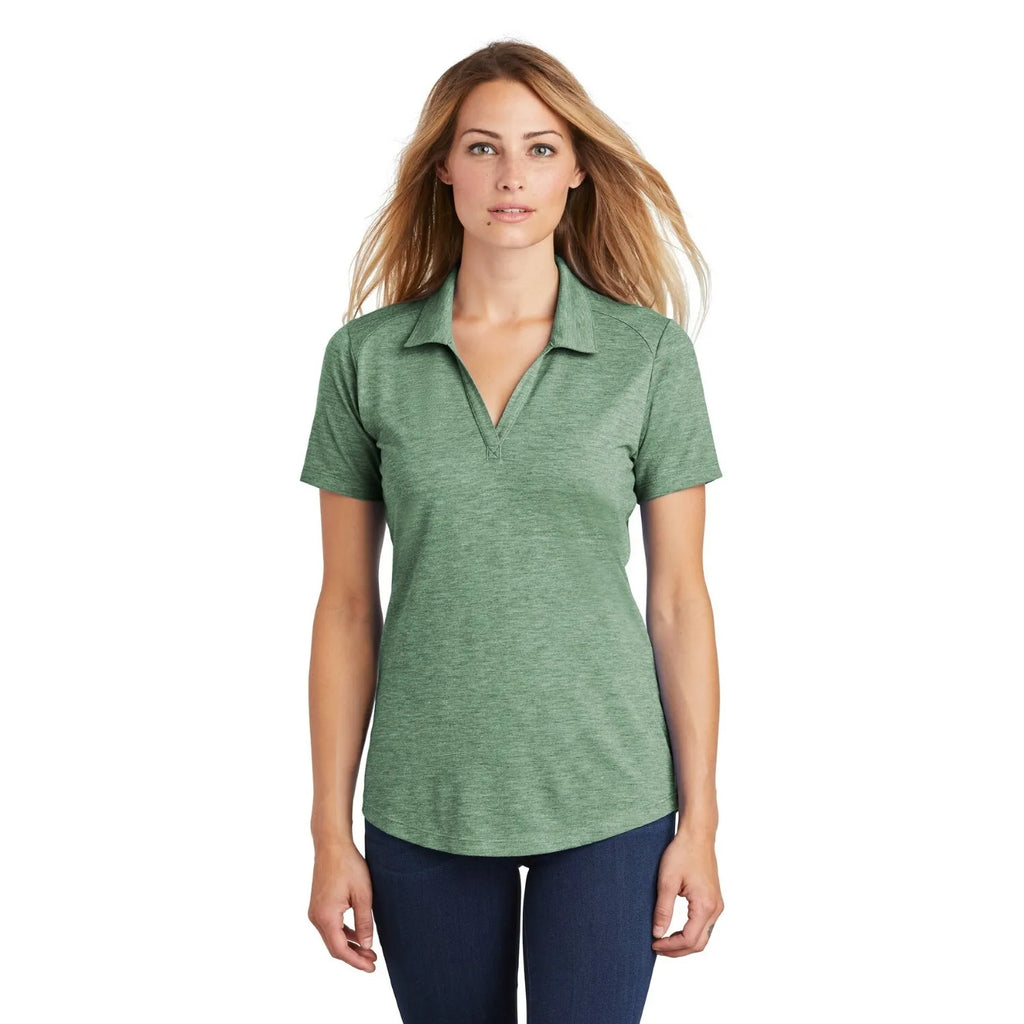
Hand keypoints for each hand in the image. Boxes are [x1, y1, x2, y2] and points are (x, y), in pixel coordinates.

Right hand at [308, 840, 378, 972]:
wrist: (332, 845)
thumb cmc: (349, 865)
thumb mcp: (363, 895)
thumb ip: (364, 922)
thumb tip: (366, 946)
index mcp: (326, 917)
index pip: (340, 950)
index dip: (356, 962)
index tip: (372, 967)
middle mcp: (316, 918)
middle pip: (334, 947)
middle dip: (354, 956)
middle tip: (373, 961)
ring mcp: (315, 912)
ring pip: (332, 938)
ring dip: (349, 946)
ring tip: (369, 951)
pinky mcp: (318, 905)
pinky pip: (330, 927)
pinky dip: (344, 934)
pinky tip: (357, 935)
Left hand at [651, 827, 723, 956]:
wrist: (697, 835)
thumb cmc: (682, 853)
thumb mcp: (667, 881)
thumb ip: (663, 910)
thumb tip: (657, 933)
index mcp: (705, 905)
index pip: (689, 939)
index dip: (670, 946)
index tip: (654, 944)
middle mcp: (715, 909)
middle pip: (698, 944)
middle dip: (677, 950)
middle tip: (657, 947)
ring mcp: (717, 905)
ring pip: (703, 937)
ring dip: (684, 943)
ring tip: (664, 940)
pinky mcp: (714, 901)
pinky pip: (705, 926)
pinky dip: (690, 933)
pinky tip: (675, 930)